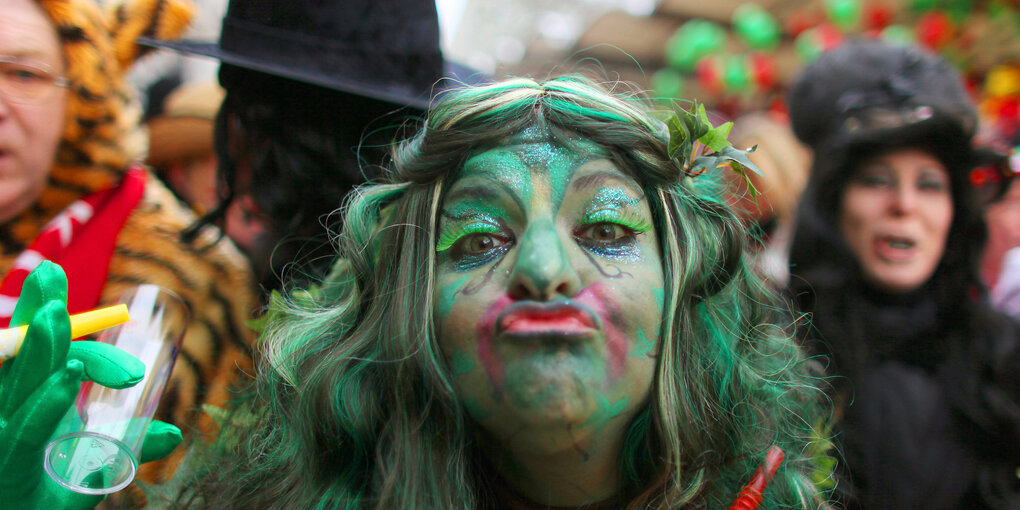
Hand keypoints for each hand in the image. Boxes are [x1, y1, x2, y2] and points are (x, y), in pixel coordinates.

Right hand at [0, 261, 181, 507]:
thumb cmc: (53, 494)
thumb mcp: (95, 462)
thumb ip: (130, 442)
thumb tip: (173, 434)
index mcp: (31, 401)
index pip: (35, 351)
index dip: (45, 315)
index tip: (53, 275)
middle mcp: (13, 412)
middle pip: (23, 356)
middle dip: (38, 316)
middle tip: (52, 276)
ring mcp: (6, 436)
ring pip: (22, 384)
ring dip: (43, 348)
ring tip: (58, 315)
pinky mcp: (11, 462)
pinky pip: (28, 428)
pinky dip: (47, 401)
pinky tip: (66, 377)